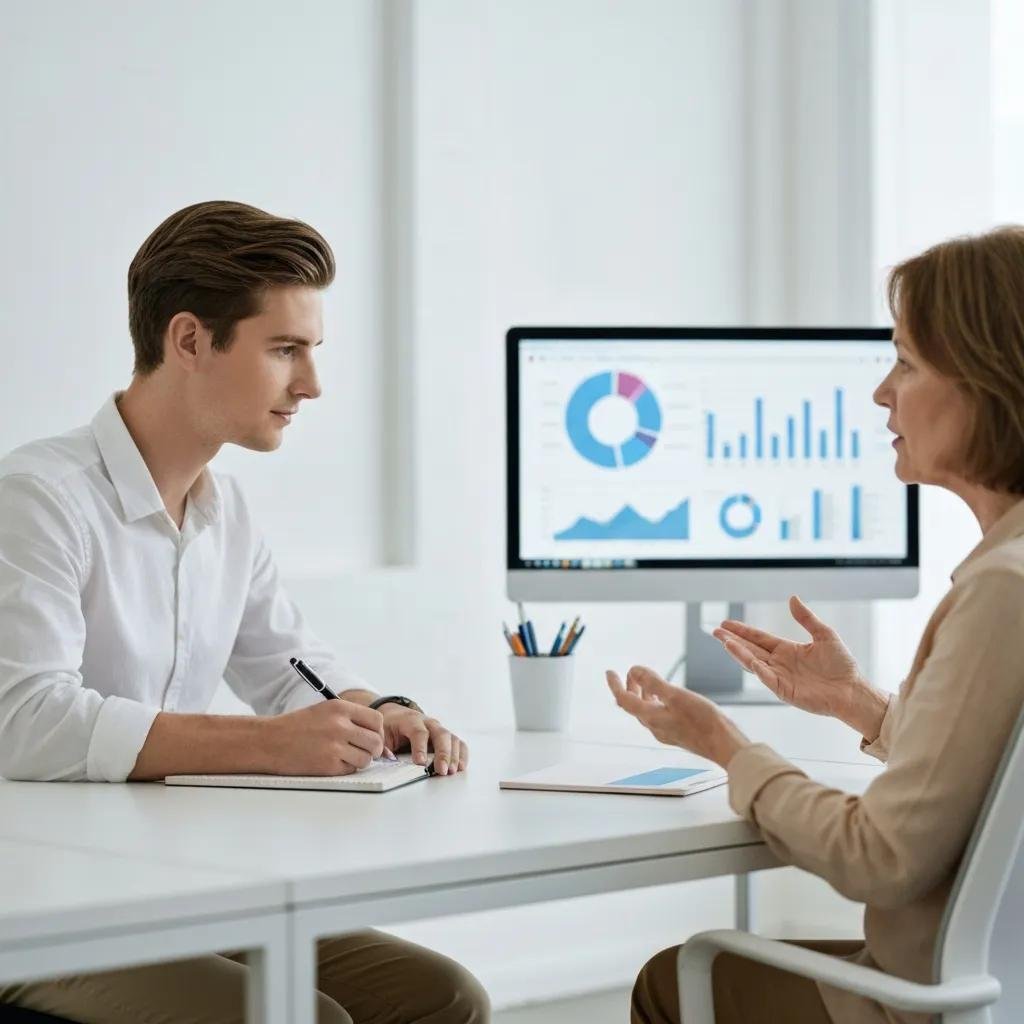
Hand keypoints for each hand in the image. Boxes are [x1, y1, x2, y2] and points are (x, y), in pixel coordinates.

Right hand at [268, 700, 384, 774]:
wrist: (269, 741)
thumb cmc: (297, 727)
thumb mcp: (325, 711)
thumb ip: (350, 719)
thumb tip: (376, 735)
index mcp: (340, 708)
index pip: (376, 720)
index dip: (377, 731)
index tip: (372, 737)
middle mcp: (340, 726)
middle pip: (375, 742)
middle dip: (373, 749)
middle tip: (364, 751)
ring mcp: (334, 746)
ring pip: (366, 759)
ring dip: (359, 761)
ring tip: (344, 756)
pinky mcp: (328, 766)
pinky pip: (350, 770)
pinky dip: (344, 768)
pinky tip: (330, 762)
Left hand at [379, 704, 467, 775]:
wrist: (396, 715)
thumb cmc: (390, 726)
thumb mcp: (381, 733)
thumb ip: (383, 746)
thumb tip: (389, 758)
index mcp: (410, 720)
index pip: (418, 732)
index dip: (420, 747)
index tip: (420, 763)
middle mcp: (428, 722)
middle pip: (440, 734)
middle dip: (443, 754)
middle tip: (442, 771)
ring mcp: (439, 729)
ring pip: (452, 739)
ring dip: (454, 756)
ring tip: (452, 771)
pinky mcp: (446, 737)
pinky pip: (459, 743)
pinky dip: (462, 754)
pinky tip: (461, 766)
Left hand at [606, 666, 749, 767]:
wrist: (725, 745)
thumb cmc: (703, 721)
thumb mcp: (676, 696)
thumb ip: (653, 682)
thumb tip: (634, 671)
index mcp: (650, 717)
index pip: (624, 700)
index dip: (615, 685)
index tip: (609, 671)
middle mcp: (654, 727)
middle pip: (633, 706)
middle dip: (628, 688)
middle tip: (630, 673)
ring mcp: (666, 732)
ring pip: (646, 711)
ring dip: (642, 695)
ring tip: (646, 682)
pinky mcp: (677, 734)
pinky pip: (658, 715)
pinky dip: (655, 702)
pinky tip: (666, 697)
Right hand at [712, 595, 875, 726]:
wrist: (853, 690)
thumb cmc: (842, 665)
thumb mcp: (825, 635)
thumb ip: (806, 618)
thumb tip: (792, 598)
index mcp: (786, 649)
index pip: (758, 638)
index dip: (742, 630)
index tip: (726, 623)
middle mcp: (779, 663)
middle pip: (750, 649)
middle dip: (732, 640)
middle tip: (715, 631)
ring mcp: (780, 677)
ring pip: (754, 663)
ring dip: (739, 653)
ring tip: (725, 642)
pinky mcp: (785, 691)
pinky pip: (768, 679)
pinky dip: (758, 670)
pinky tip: (749, 661)